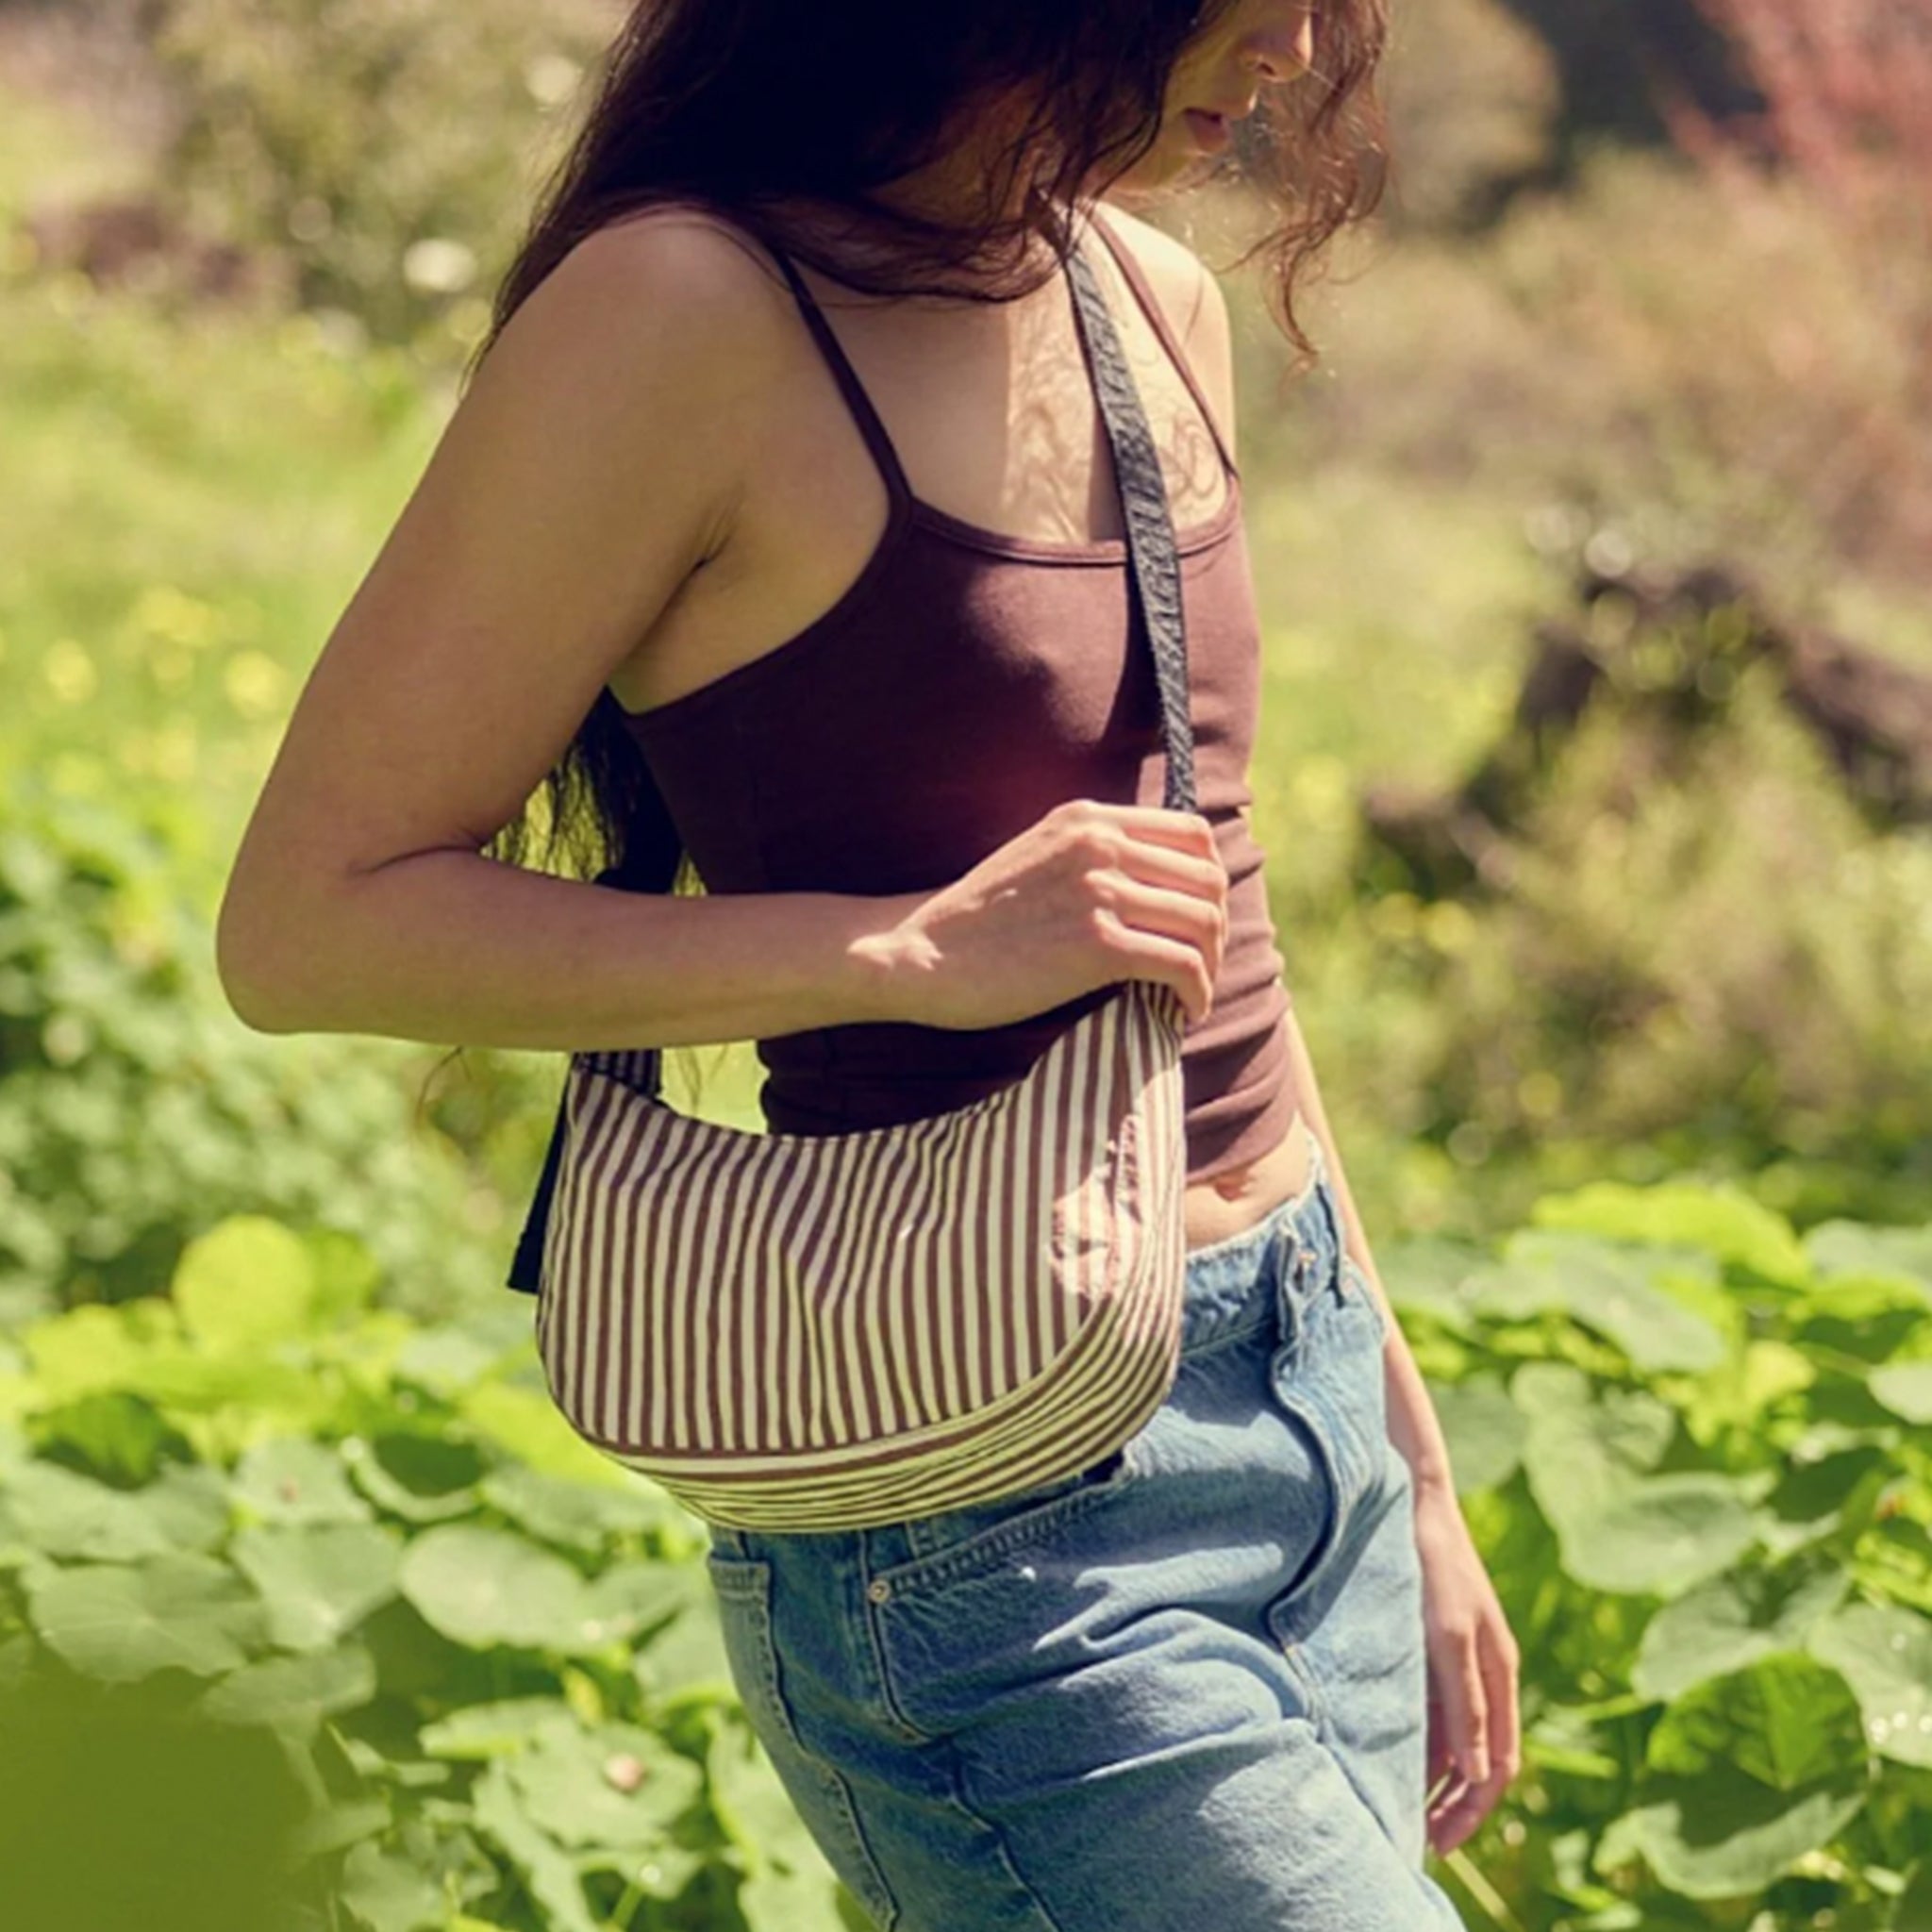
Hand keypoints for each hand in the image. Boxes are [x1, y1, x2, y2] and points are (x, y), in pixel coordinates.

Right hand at [876, 799, 1228, 1030]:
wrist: (920, 953)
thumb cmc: (976, 921)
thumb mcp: (1037, 858)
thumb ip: (1091, 856)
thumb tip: (1152, 884)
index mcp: (1088, 819)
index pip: (1194, 834)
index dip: (1209, 882)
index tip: (1199, 922)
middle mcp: (1100, 845)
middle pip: (1208, 880)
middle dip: (1217, 930)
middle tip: (1201, 967)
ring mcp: (1099, 892)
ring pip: (1204, 923)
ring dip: (1211, 966)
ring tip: (1193, 994)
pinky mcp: (1097, 945)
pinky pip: (1181, 966)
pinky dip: (1196, 993)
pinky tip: (1182, 1012)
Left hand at [1410, 1475, 1520, 1858]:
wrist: (1409, 1500)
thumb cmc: (1433, 1564)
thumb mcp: (1449, 1635)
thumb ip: (1464, 1703)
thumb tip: (1476, 1773)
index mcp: (1499, 1674)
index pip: (1498, 1765)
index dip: (1471, 1809)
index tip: (1438, 1844)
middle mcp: (1483, 1675)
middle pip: (1476, 1762)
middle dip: (1452, 1807)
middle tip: (1415, 1844)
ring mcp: (1455, 1663)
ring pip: (1450, 1742)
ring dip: (1431, 1780)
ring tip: (1398, 1814)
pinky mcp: (1428, 1648)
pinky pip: (1428, 1713)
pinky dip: (1415, 1744)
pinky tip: (1385, 1761)